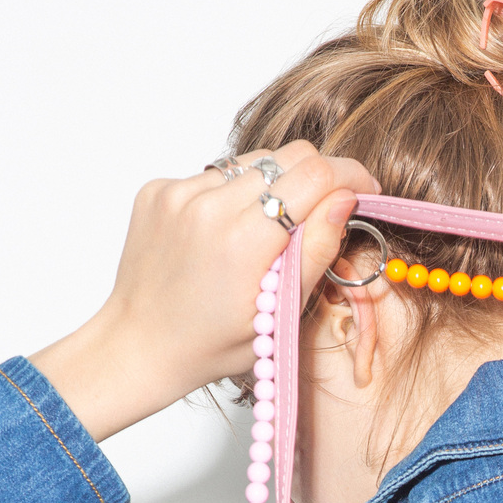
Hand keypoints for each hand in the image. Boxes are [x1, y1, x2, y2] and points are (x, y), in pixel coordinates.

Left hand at [34, 143, 378, 441]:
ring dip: (273, 186)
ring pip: (253, 161)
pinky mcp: (159, 188)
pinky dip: (232, 195)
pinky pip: (215, 173)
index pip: (317, 175)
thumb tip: (346, 200)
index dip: (352, 177)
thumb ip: (317, 252)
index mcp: (244, 241)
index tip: (364, 191)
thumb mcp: (279, 313)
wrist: (138, 345)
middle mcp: (208, 205)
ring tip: (267, 230)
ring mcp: (178, 192)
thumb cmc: (210, 345)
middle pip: (290, 156)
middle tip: (325, 209)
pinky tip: (224, 234)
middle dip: (320, 176)